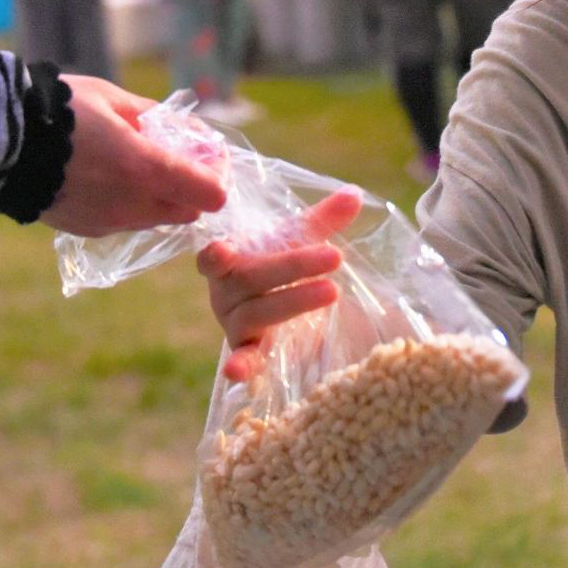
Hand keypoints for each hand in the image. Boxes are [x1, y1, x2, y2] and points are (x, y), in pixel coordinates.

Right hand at [36, 77, 227, 235]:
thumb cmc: (57, 109)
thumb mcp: (112, 100)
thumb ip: (154, 118)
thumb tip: (184, 129)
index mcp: (144, 168)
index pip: (210, 193)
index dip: (219, 175)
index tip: (210, 156)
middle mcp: (132, 204)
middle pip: (188, 210)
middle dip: (192, 188)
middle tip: (180, 159)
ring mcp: (109, 222)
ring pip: (157, 219)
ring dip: (162, 198)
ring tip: (139, 164)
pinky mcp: (87, 230)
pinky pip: (126, 222)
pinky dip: (131, 205)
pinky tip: (109, 179)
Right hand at [197, 189, 363, 381]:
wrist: (281, 303)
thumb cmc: (280, 263)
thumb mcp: (300, 239)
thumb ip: (324, 219)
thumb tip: (354, 194)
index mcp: (229, 259)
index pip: (213, 257)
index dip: (216, 255)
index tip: (223, 251)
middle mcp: (225, 292)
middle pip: (250, 278)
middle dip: (293, 266)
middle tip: (334, 256)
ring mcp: (233, 323)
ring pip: (257, 313)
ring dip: (294, 301)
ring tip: (333, 291)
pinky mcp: (247, 350)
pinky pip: (243, 357)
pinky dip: (240, 365)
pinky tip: (237, 373)